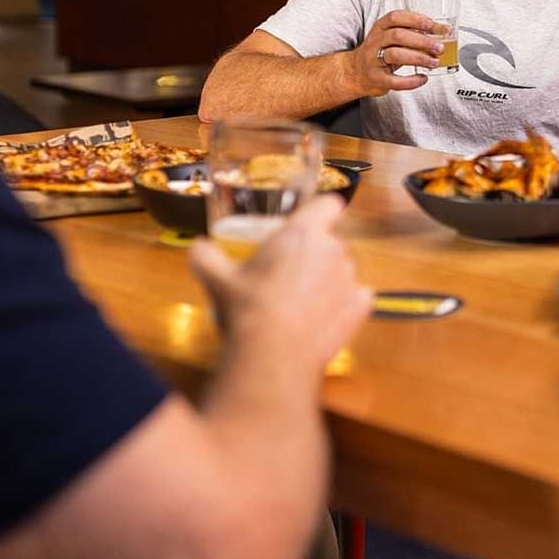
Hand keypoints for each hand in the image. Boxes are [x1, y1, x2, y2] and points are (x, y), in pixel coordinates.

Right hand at [189, 194, 371, 366]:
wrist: (272, 355)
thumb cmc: (247, 307)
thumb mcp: (217, 278)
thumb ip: (206, 256)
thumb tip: (198, 248)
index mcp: (303, 232)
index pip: (328, 204)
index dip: (321, 211)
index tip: (308, 224)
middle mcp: (334, 250)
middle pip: (331, 242)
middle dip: (314, 254)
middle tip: (287, 274)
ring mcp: (350, 279)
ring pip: (343, 271)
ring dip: (328, 280)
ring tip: (301, 303)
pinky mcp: (361, 309)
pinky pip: (357, 298)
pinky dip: (344, 305)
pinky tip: (321, 318)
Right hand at [347, 10, 448, 96]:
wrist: (355, 73)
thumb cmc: (379, 53)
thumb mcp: (390, 37)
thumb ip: (412, 34)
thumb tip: (441, 33)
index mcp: (380, 28)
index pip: (397, 17)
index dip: (418, 20)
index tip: (436, 26)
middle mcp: (375, 42)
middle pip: (398, 35)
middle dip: (422, 41)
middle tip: (439, 47)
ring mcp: (373, 61)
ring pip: (395, 55)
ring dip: (418, 58)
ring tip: (434, 62)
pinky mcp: (376, 79)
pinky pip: (394, 80)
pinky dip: (411, 81)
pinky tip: (422, 78)